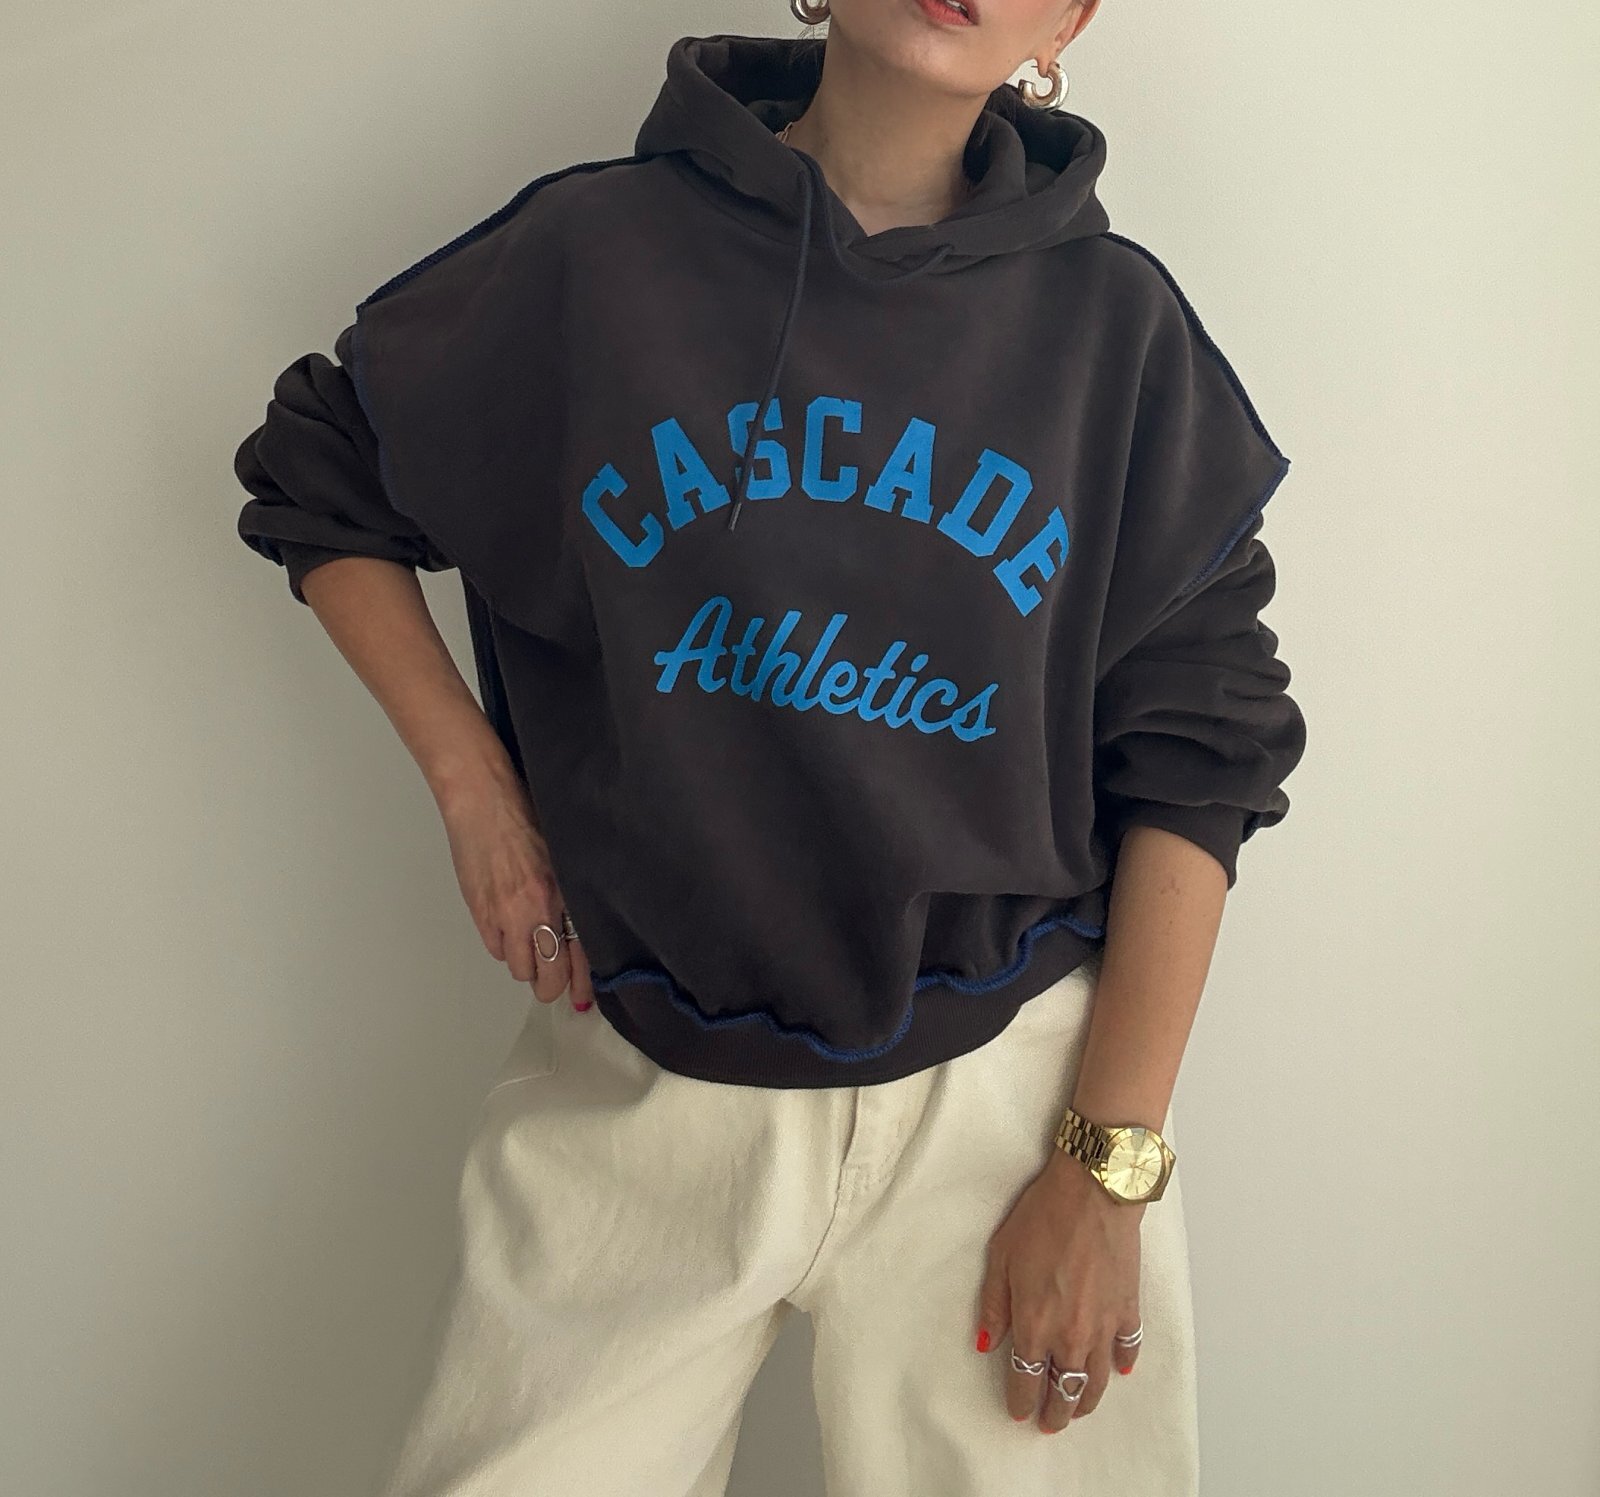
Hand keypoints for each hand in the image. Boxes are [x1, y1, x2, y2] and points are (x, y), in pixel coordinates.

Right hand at [435, 770, 594, 1010]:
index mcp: (566, 892)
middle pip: (548, 975)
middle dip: (553, 984)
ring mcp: (506, 914)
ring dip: (527, 963)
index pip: (582, 954)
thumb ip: (573, 893)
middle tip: (555, 981)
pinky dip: (505, 946)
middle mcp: (537, 909)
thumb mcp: (564, 853)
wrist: (483, 799)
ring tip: (531, 944)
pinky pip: (496, 950)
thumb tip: (578, 930)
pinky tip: (510, 928)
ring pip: (520, 968)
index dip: (584, 982)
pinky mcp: (480, 913)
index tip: (585, 996)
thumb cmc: (527, 815)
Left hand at [975, 1149, 1144, 1432]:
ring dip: (1086, 1399)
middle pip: (1063, 1390)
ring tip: (1078, 1408)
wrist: (1093, 1193)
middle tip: (1049, 1422)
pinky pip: (1127, 1348)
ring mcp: (1104, 1326)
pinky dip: (1123, 1363)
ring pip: (1096, 1380)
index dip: (1021, 1401)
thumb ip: (994, 1305)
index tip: (1018, 1411)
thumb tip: (985, 1342)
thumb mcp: (1001, 1257)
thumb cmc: (1044, 1218)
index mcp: (1034, 1326)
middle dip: (1055, 1411)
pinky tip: (1119, 1370)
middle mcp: (1070, 1336)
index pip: (1025, 1381)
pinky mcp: (1128, 1309)